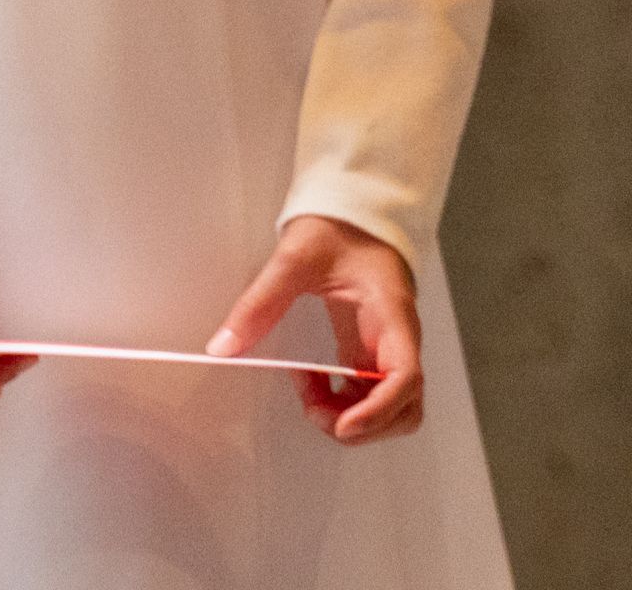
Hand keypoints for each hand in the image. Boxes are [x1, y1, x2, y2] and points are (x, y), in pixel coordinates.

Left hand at [208, 215, 424, 442]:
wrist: (353, 206)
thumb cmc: (339, 224)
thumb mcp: (295, 257)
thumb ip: (261, 301)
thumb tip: (226, 344)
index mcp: (390, 312)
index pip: (405, 376)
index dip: (378, 411)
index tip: (342, 425)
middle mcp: (397, 335)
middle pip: (405, 406)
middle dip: (363, 425)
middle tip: (317, 413)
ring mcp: (386, 344)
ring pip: (391, 407)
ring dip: (352, 418)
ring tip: (311, 398)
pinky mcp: (370, 347)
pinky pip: (367, 391)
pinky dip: (342, 402)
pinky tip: (313, 383)